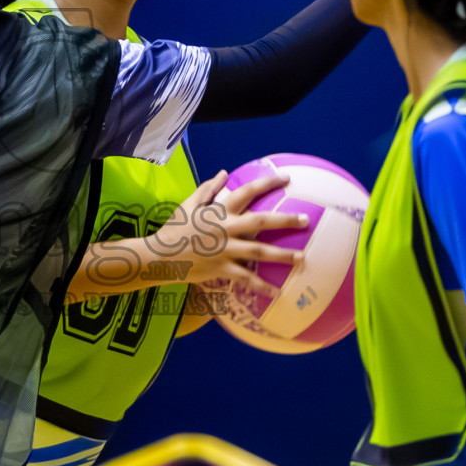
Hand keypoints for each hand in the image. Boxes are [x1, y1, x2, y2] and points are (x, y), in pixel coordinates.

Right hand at [155, 169, 307, 298]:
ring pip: (259, 252)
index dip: (267, 183)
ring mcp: (224, 250)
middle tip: (306, 220)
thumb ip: (208, 189)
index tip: (286, 178)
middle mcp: (225, 229)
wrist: (160, 256)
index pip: (247, 192)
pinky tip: (277, 292)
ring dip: (282, 255)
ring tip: (301, 257)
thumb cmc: (174, 228)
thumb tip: (223, 173)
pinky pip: (246, 279)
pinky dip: (261, 286)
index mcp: (219, 211)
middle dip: (285, 221)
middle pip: (260, 223)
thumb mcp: (188, 204)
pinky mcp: (221, 269)